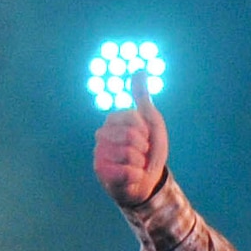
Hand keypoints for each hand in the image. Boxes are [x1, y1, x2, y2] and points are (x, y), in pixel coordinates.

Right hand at [93, 70, 168, 206]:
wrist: (148, 180)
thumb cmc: (149, 150)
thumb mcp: (151, 121)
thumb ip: (142, 98)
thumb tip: (140, 70)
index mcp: (113, 120)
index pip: (133, 118)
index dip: (145, 130)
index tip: (145, 137)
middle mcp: (102, 135)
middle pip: (130, 135)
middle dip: (143, 147)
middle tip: (141, 153)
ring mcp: (99, 154)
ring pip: (128, 154)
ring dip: (139, 162)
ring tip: (135, 164)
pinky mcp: (102, 173)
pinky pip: (127, 171)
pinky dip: (135, 175)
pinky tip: (131, 176)